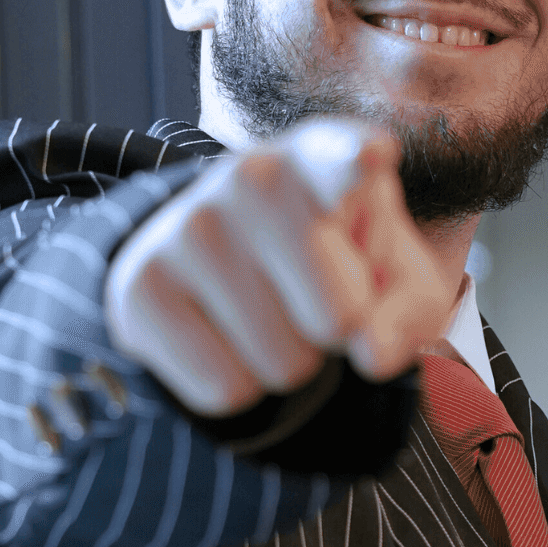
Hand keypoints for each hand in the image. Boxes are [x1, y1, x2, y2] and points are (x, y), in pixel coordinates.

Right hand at [103, 120, 447, 416]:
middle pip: (337, 320)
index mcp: (324, 159)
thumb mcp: (397, 285)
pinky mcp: (139, 286)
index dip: (355, 161)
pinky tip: (222, 335)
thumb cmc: (337, 270)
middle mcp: (252, 177)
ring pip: (282, 363)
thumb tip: (371, 354)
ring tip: (266, 312)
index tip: (371, 157)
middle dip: (337, 335)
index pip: (341, 159)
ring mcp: (188, 227)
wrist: (231, 271)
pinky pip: (224, 389)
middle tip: (313, 300)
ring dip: (287, 362)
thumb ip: (408, 315)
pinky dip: (238, 387)